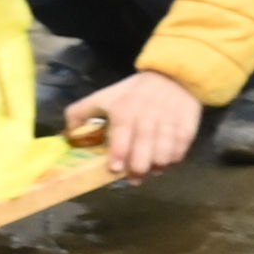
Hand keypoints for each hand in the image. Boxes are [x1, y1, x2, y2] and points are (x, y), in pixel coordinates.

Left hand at [66, 68, 205, 179]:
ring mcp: (169, 122)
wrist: (172, 76)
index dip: (120, 154)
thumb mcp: (104, 95)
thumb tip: (67, 134)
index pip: (123, 134)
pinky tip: (165, 161)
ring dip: (156, 166)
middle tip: (134, 178)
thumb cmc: (134, 91)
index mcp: (125, 110)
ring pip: (164, 153)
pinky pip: (180, 149)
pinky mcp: (186, 126)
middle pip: (144, 150)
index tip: (115, 168)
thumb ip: (81, 113)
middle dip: (138, 168)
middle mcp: (147, 117)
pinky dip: (173, 159)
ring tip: (151, 171)